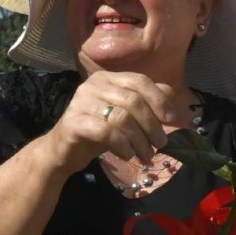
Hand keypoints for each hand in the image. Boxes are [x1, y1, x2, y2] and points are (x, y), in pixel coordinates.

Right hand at [48, 70, 184, 170]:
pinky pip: (106, 132)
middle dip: (152, 125)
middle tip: (161, 144)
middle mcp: (92, 85)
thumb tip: (172, 98)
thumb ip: (146, 102)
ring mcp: (81, 103)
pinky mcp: (73, 123)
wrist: (63, 151)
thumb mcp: (125, 115)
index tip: (172, 120)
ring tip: (147, 155)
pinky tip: (127, 155)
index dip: (159, 99)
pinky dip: (122, 146)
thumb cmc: (98, 132)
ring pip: (122, 118)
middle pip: (133, 101)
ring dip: (140, 140)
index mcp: (107, 78)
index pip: (140, 81)